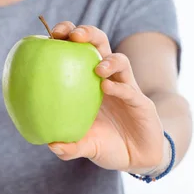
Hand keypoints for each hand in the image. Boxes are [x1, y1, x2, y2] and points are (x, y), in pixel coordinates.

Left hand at [46, 22, 166, 173]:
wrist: (136, 160)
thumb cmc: (106, 145)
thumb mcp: (85, 146)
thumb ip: (69, 147)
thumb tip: (51, 145)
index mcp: (89, 82)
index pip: (79, 49)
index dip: (68, 37)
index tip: (53, 34)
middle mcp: (108, 78)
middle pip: (100, 44)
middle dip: (88, 33)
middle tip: (74, 35)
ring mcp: (127, 88)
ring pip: (121, 62)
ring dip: (109, 61)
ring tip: (97, 68)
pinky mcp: (141, 103)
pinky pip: (131, 91)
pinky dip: (119, 87)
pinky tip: (107, 88)